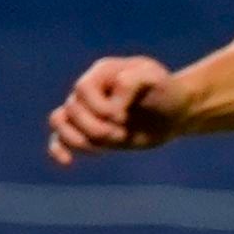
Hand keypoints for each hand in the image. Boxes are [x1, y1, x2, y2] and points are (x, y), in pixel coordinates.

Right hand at [47, 56, 179, 163]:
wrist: (174, 112)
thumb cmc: (166, 91)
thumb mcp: (156, 79)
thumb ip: (132, 82)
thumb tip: (111, 106)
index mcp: (102, 73)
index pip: (83, 89)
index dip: (99, 107)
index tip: (124, 116)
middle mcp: (88, 90)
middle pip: (72, 109)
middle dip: (96, 127)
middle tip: (123, 133)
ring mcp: (85, 111)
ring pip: (59, 122)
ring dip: (81, 139)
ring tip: (110, 142)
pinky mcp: (87, 132)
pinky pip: (59, 139)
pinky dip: (59, 149)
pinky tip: (67, 161)